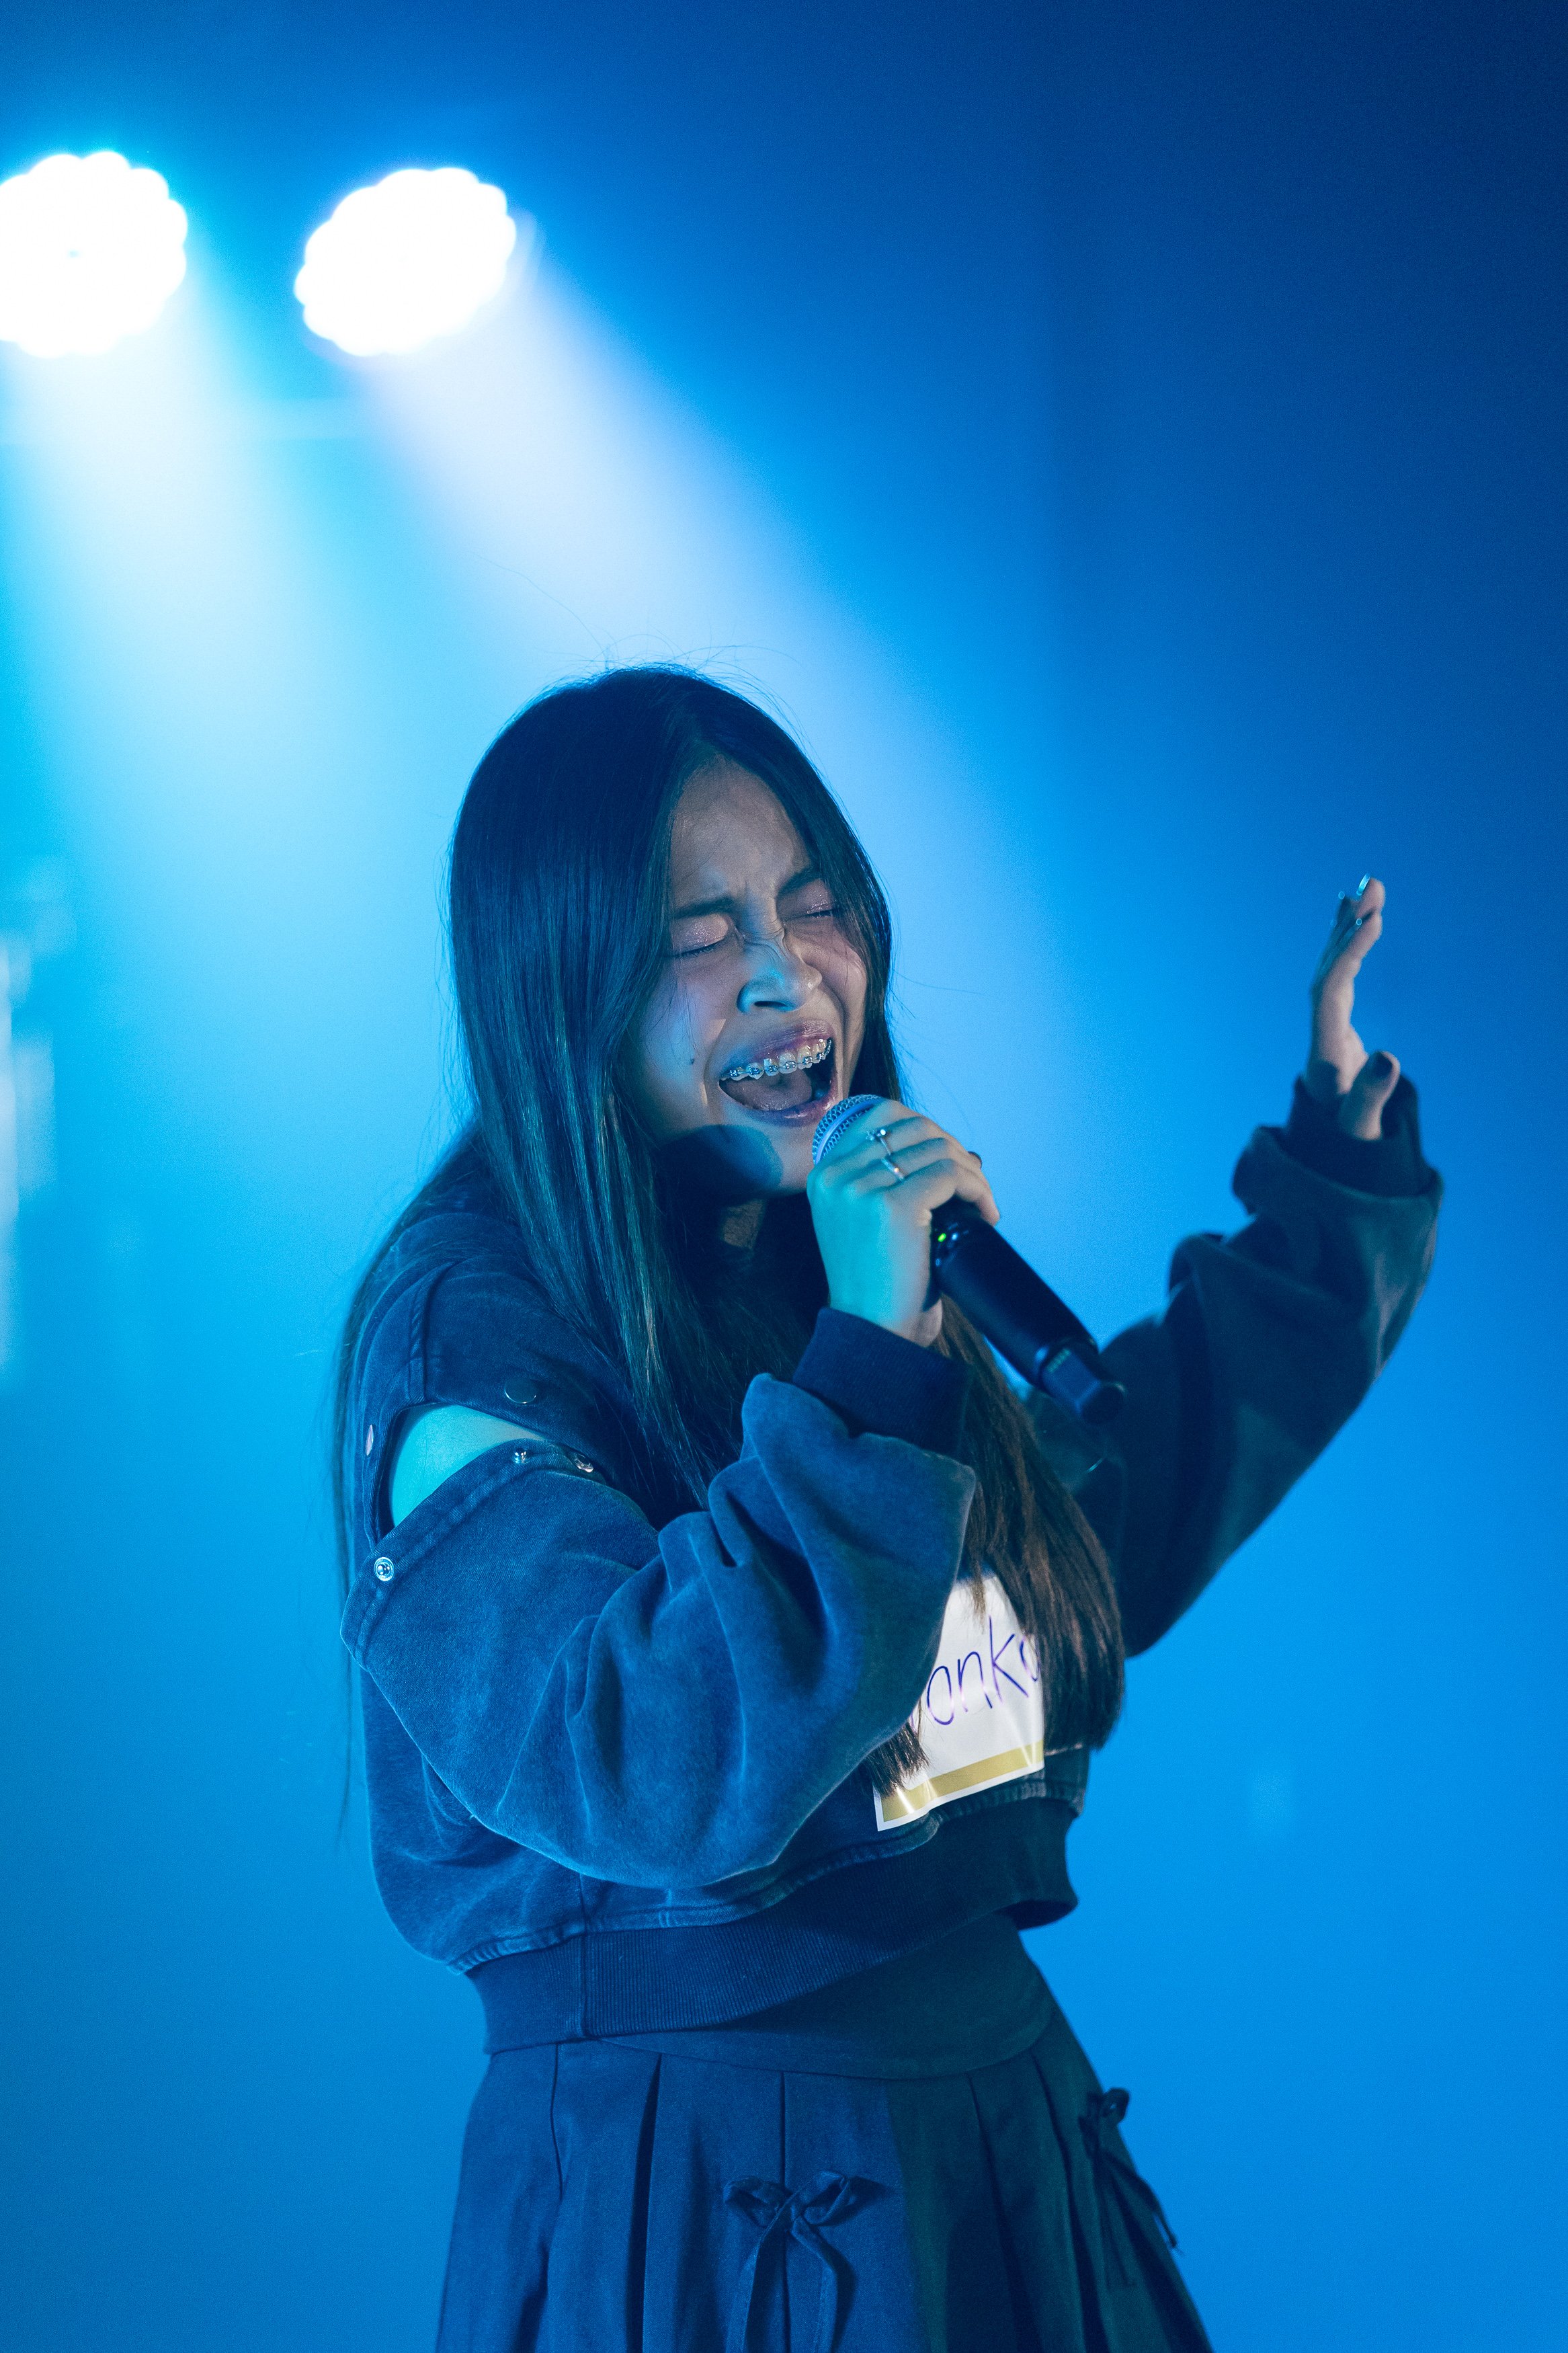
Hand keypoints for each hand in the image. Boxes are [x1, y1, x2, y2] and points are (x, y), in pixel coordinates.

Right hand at [806, 1100, 998, 1344]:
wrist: (872, 1331)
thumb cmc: (880, 1282)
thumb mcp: (866, 1220)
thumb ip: (887, 1180)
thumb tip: (955, 1149)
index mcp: (826, 1174)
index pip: (883, 1114)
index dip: (928, 1130)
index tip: (950, 1163)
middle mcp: (837, 1175)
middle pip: (915, 1127)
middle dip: (954, 1152)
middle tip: (972, 1188)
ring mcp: (860, 1188)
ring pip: (938, 1149)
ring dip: (972, 1175)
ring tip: (981, 1206)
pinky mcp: (892, 1206)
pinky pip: (951, 1174)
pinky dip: (978, 1191)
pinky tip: (985, 1216)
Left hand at [1305, 875, 1400, 1138]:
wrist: (1330, 1152)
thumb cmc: (1346, 1142)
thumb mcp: (1359, 1126)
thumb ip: (1370, 1095)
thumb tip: (1387, 1059)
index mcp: (1323, 1052)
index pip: (1330, 991)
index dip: (1348, 956)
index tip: (1373, 922)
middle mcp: (1321, 1033)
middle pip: (1327, 970)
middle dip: (1348, 929)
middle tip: (1372, 885)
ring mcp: (1328, 1028)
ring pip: (1333, 968)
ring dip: (1350, 929)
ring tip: (1370, 886)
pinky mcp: (1338, 1026)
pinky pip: (1341, 977)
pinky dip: (1351, 948)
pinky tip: (1360, 918)